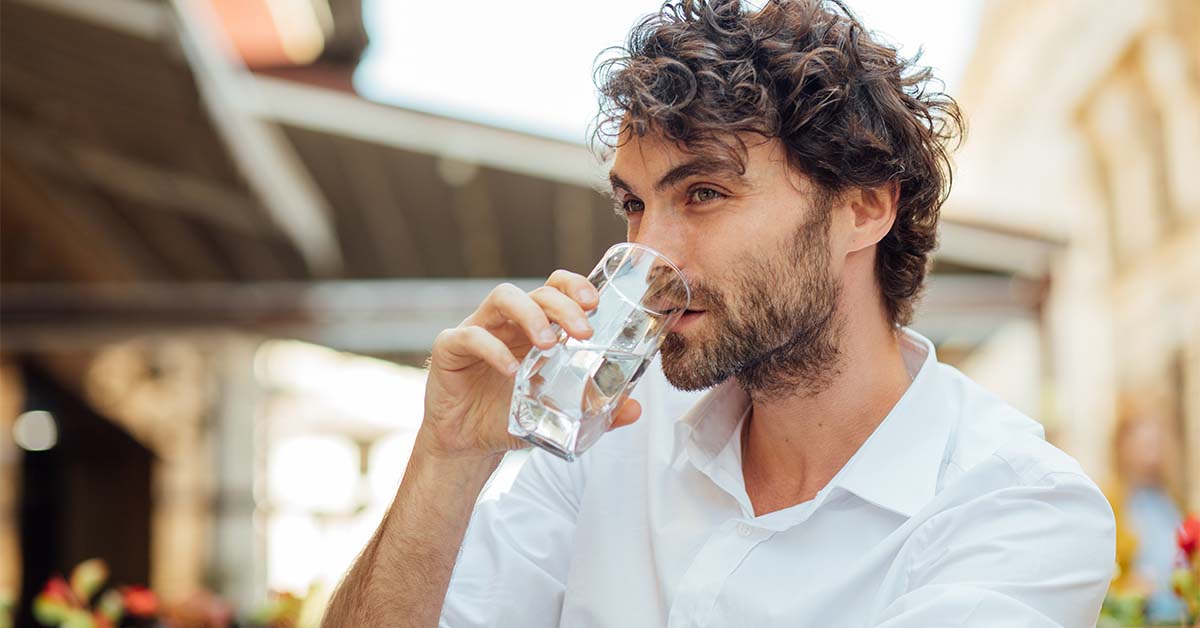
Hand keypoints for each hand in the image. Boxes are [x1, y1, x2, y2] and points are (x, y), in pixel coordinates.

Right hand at [419, 270, 643, 460]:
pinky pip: (470, 336)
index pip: (555, 288)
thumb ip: (596, 411)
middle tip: (584, 331)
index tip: (596, 304)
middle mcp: (507, 322)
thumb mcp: (558, 415)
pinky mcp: (450, 348)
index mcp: (534, 328)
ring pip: (503, 297)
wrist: (467, 445)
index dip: (575, 286)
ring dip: (531, 315)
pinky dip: (492, 349)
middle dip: (563, 305)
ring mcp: (478, 330)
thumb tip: (634, 410)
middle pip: (537, 291)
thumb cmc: (509, 418)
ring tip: (548, 344)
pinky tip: (509, 370)